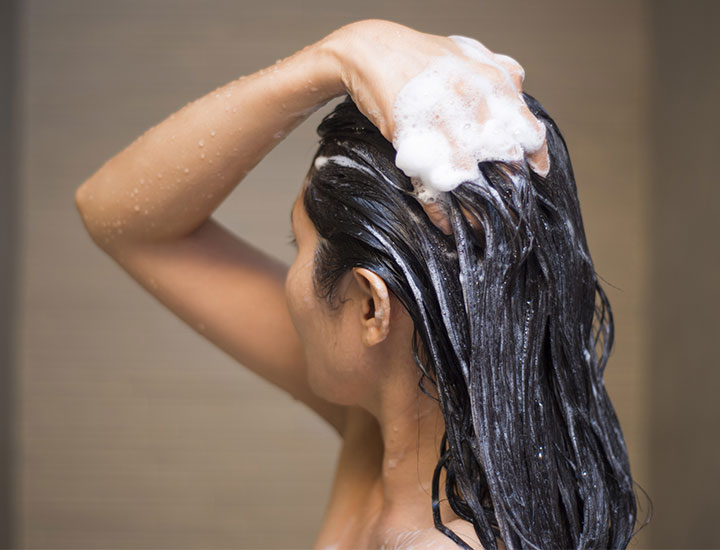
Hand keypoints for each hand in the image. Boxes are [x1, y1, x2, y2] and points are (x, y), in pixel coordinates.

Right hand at [324, 19, 548, 233]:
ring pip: (471, 184)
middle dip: (509, 189)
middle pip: (505, 164)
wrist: (369, 52)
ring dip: (477, 212)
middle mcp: (475, 108)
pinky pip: (432, 191)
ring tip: (481, 227)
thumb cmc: (420, 55)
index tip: (536, 175)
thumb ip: (500, 71)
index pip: (530, 132)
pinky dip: (441, 213)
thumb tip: (519, 89)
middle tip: (509, 204)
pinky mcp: (413, 148)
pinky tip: (447, 225)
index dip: (535, 159)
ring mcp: (444, 131)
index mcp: (494, 85)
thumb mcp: (469, 53)